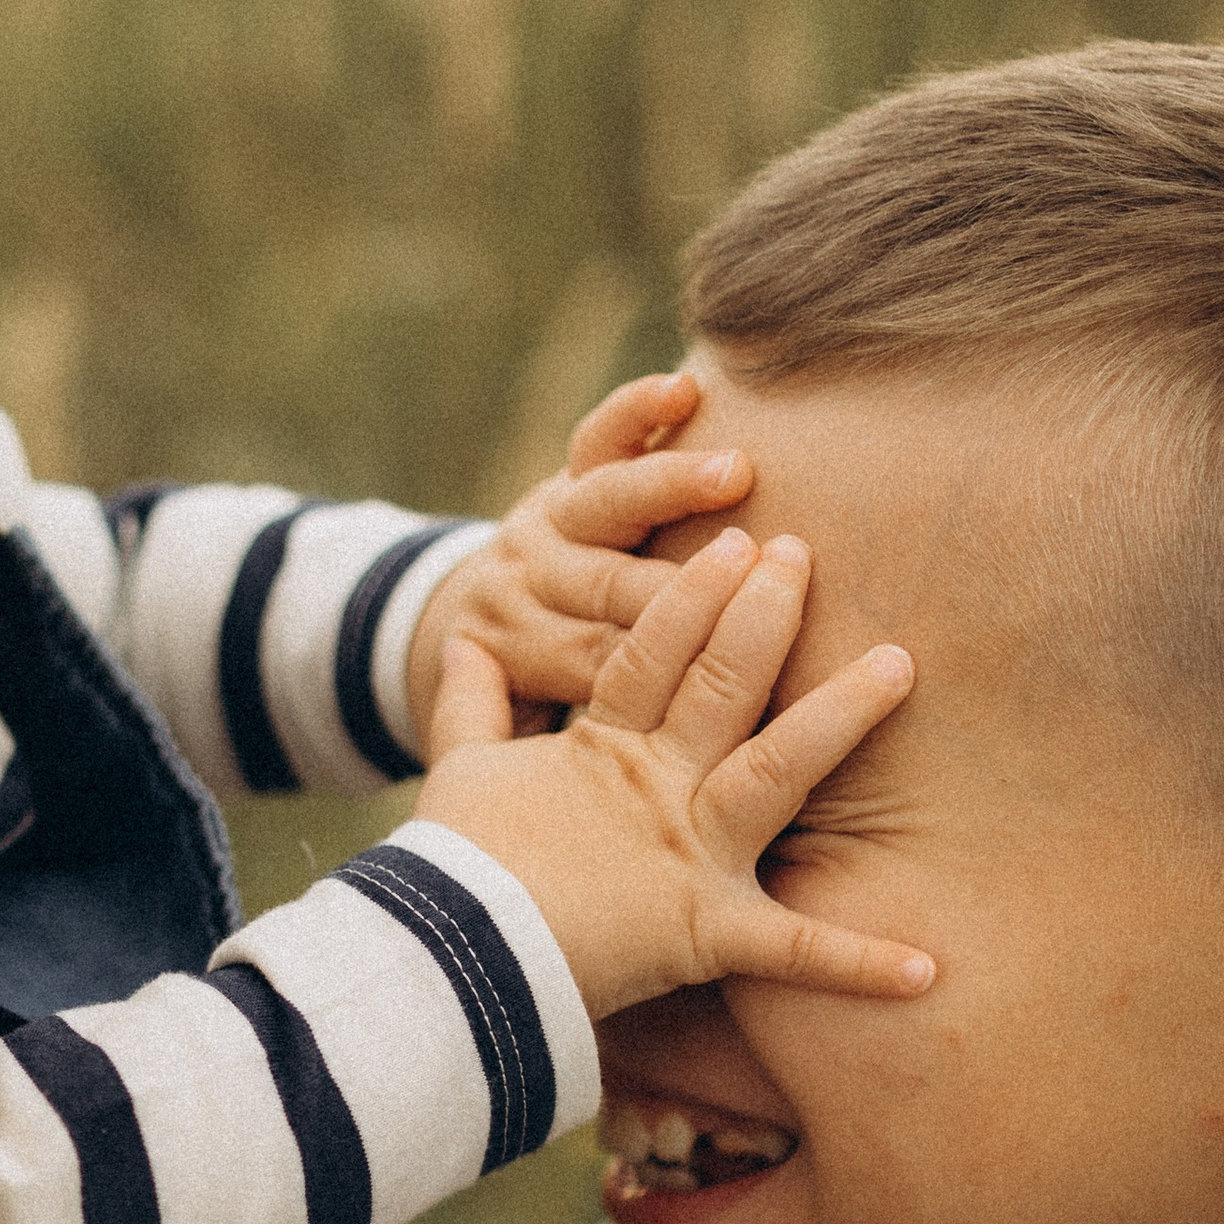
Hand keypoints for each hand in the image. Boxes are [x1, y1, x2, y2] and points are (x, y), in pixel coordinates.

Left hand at [403, 371, 736, 748]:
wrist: (462, 628)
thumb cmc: (532, 703)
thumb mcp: (532, 753)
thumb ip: (583, 772)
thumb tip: (676, 835)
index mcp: (528, 658)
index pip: (604, 669)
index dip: (671, 677)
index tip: (751, 686)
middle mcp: (532, 585)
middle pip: (609, 587)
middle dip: (681, 586)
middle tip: (760, 579)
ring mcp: (548, 523)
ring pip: (606, 501)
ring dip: (670, 486)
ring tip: (735, 474)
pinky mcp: (564, 475)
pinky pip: (598, 436)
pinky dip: (637, 408)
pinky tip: (684, 389)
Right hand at [416, 528, 931, 1020]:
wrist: (450, 962)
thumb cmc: (451, 871)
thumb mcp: (454, 776)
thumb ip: (467, 705)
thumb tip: (459, 640)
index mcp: (600, 751)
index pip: (651, 652)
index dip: (693, 594)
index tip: (736, 541)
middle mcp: (657, 791)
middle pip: (721, 684)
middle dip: (766, 615)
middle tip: (805, 553)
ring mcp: (690, 857)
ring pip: (779, 770)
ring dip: (841, 716)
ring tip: (900, 663)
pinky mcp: (709, 935)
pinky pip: (794, 952)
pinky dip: (858, 965)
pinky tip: (928, 967)